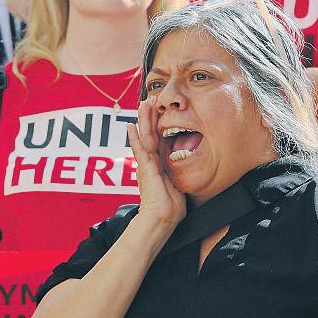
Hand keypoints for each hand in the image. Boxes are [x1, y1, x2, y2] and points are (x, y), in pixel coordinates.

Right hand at [128, 97, 185, 229]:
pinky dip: (135, 138)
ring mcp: (146, 165)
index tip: (159, 109)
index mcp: (159, 164)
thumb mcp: (178, 183)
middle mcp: (151, 162)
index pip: (158, 138)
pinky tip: (131, 127)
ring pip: (145, 137)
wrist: (162, 219)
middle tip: (149, 99)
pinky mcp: (145, 169)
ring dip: (144, 120)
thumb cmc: (171, 206)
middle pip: (150, 133)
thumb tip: (187, 167)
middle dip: (150, 116)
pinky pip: (140, 150)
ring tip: (143, 104)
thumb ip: (177, 172)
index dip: (158, 123)